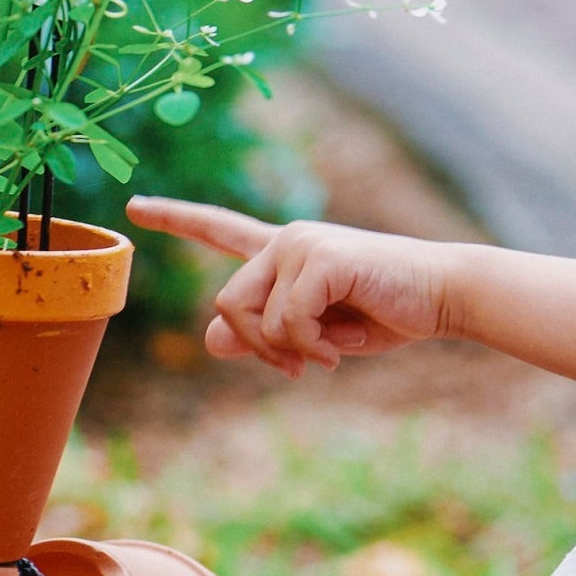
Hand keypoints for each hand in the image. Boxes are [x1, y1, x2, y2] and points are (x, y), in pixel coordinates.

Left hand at [125, 198, 461, 376]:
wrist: (441, 296)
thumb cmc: (383, 313)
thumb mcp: (317, 334)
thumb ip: (266, 335)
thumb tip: (213, 340)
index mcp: (283, 252)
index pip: (220, 229)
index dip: (176, 218)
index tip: (135, 206)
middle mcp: (285, 239)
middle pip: (226, 304)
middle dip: (258, 347)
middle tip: (298, 369)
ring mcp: (301, 244)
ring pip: (255, 317)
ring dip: (292, 350)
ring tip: (333, 351)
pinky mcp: (320, 258)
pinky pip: (288, 320)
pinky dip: (314, 345)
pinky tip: (346, 342)